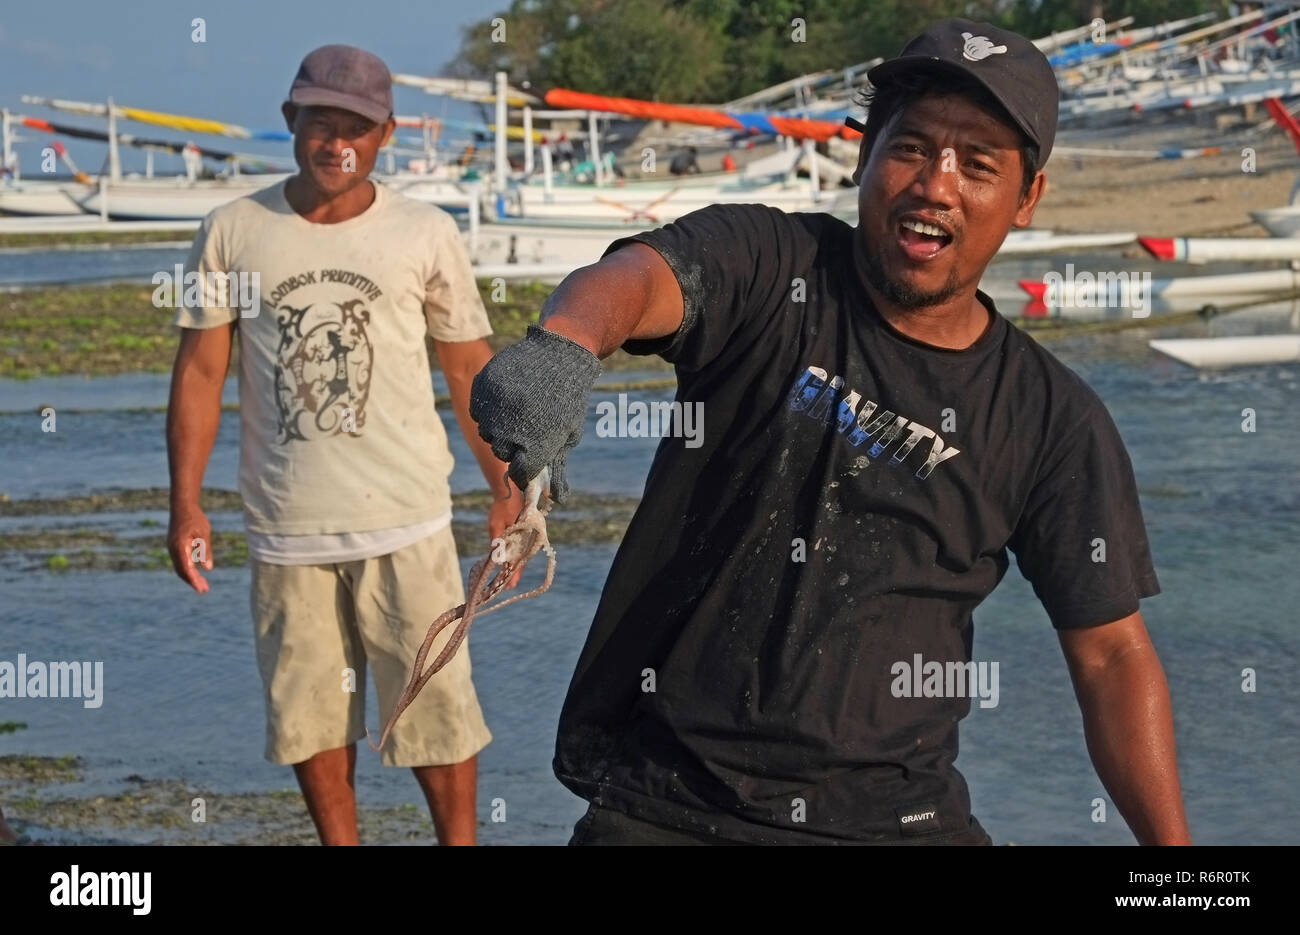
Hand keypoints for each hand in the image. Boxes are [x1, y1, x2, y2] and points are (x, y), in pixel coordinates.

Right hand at [168, 504, 212, 592]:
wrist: (182, 505)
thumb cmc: (195, 518)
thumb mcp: (204, 534)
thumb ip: (206, 551)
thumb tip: (208, 568)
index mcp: (179, 547)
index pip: (186, 568)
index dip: (193, 580)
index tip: (201, 589)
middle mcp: (173, 549)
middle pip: (181, 571)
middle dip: (192, 581)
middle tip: (205, 590)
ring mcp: (172, 548)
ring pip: (180, 567)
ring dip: (190, 576)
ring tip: (203, 584)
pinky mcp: (174, 546)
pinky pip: (180, 562)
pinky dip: (188, 569)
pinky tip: (197, 572)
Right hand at [469, 324, 600, 502]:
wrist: (560, 352)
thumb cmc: (568, 398)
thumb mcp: (568, 434)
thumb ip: (558, 467)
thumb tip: (556, 499)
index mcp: (537, 444)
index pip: (520, 473)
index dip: (524, 468)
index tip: (528, 459)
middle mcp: (512, 428)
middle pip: (501, 452)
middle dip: (512, 446)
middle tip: (527, 428)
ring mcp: (495, 406)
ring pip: (487, 432)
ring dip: (498, 428)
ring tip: (517, 411)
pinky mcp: (484, 387)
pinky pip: (478, 411)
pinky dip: (488, 409)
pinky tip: (506, 399)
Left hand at [487, 490, 523, 588]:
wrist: (509, 492)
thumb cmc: (501, 507)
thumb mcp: (495, 524)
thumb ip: (496, 540)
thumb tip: (496, 559)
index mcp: (523, 538)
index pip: (519, 561)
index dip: (514, 574)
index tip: (510, 586)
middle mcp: (528, 539)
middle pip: (522, 561)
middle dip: (515, 574)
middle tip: (509, 588)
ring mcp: (527, 536)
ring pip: (522, 556)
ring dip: (516, 566)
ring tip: (509, 580)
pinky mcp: (524, 533)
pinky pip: (521, 549)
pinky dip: (516, 557)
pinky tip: (511, 563)